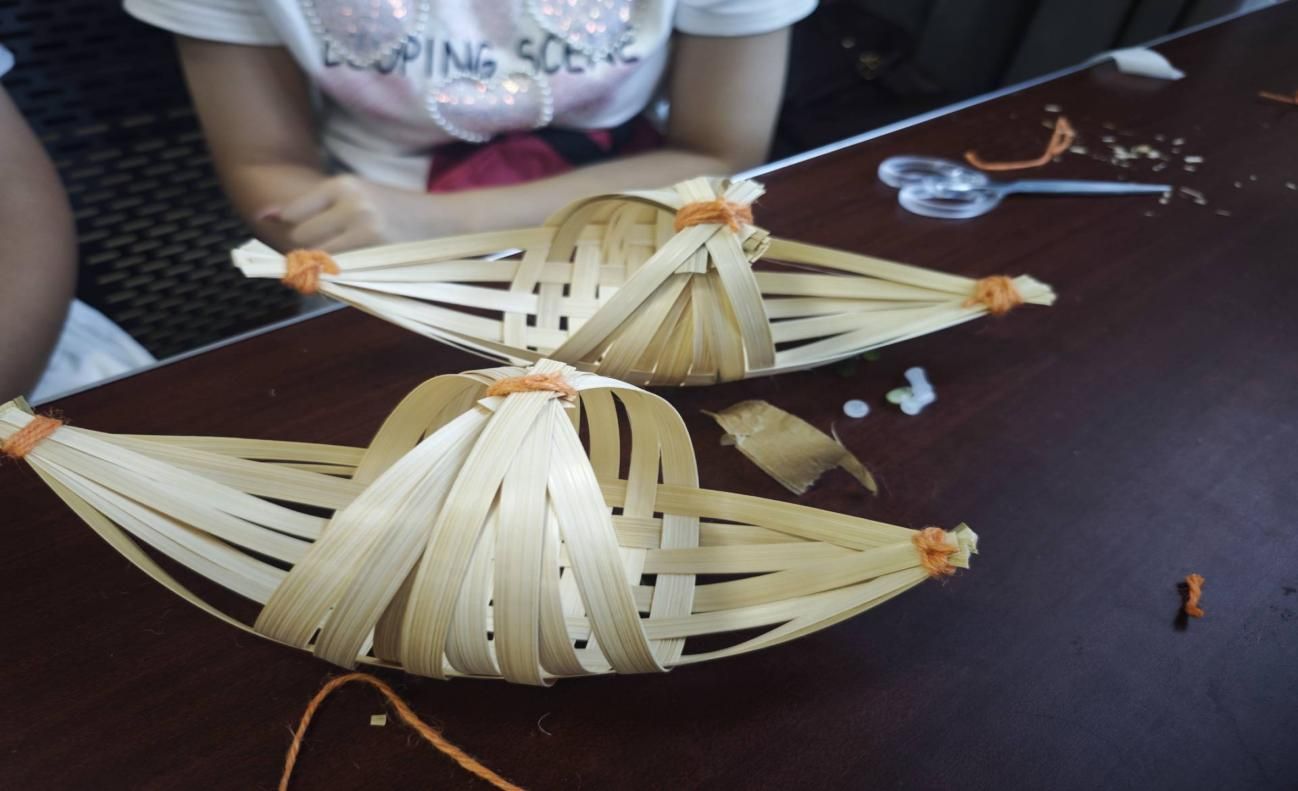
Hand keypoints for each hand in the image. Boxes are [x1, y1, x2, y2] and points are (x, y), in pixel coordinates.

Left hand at [259, 175, 460, 251]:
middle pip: (302, 237)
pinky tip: (358, 271)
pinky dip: (341, 276)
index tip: (299, 245)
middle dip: (308, 252)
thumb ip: (315, 207)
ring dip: (324, 267)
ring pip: (319, 256)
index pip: (294, 214)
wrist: (446, 222)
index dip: (291, 234)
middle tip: (331, 257)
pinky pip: (340, 270)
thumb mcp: (359, 198)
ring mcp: (364, 226)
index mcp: (344, 184)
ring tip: (347, 263)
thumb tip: (263, 216)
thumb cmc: (399, 212)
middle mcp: (351, 201)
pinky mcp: (377, 248)